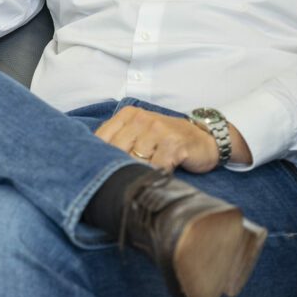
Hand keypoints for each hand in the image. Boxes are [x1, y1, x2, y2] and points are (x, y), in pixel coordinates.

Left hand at [93, 106, 223, 174]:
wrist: (205, 140)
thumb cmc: (167, 140)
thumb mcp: (140, 133)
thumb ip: (118, 140)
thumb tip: (92, 159)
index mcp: (128, 115)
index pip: (102, 138)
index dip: (99, 158)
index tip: (98, 173)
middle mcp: (142, 119)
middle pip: (116, 151)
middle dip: (119, 169)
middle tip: (123, 181)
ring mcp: (158, 130)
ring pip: (135, 160)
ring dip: (139, 173)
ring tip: (144, 177)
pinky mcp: (174, 144)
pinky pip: (156, 167)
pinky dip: (156, 176)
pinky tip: (160, 176)